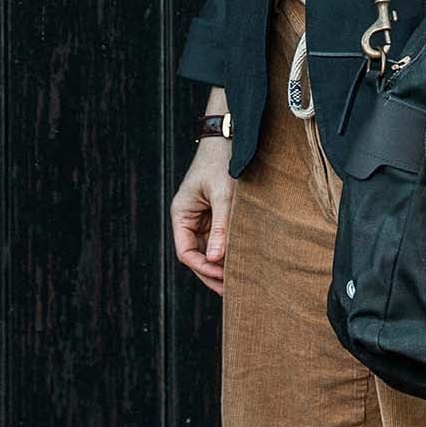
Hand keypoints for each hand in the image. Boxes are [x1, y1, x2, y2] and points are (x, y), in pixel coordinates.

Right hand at [170, 92, 234, 295]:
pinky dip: (229, 251)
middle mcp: (189, 219)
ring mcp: (203, 218)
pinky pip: (221, 239)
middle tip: (232, 291)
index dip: (202, 267)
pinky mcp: (217, 214)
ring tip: (240, 282)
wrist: (230, 135)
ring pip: (210, 250)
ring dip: (222, 264)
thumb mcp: (223, 194)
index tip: (222, 276)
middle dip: (212, 273)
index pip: (186, 251)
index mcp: (182, 214)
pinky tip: (244, 262)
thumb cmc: (222, 161)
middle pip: (197, 255)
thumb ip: (221, 227)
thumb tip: (216, 259)